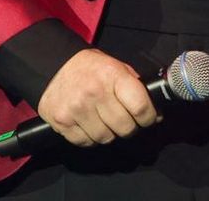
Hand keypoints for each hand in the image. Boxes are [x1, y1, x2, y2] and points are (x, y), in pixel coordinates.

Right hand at [36, 48, 159, 146]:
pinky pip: (86, 143)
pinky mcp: (62, 122)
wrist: (53, 66)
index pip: (140, 107)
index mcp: (113, 75)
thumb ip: (134, 87)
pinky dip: (90, 138)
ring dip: (109, 133)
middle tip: (125, 121)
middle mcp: (95, 92)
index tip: (148, 119)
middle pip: (125, 127)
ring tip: (104, 121)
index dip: (148, 117)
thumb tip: (154, 113)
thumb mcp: (116, 66)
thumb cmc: (90, 68)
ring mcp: (77, 108)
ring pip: (106, 138)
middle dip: (129, 127)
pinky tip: (88, 124)